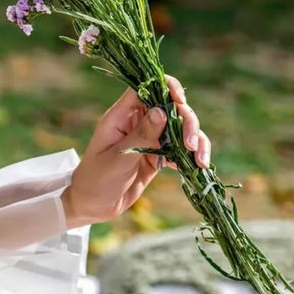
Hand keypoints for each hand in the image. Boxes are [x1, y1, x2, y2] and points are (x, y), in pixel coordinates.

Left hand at [62, 75, 210, 228]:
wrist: (92, 206)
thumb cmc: (96, 180)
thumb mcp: (118, 158)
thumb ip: (141, 136)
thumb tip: (162, 111)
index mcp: (121, 116)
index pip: (145, 88)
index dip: (165, 87)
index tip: (180, 101)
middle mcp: (137, 123)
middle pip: (170, 107)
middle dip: (187, 122)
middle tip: (191, 144)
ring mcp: (149, 139)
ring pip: (180, 128)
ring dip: (196, 140)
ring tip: (201, 161)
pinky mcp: (158, 156)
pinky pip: (181, 149)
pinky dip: (192, 156)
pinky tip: (198, 167)